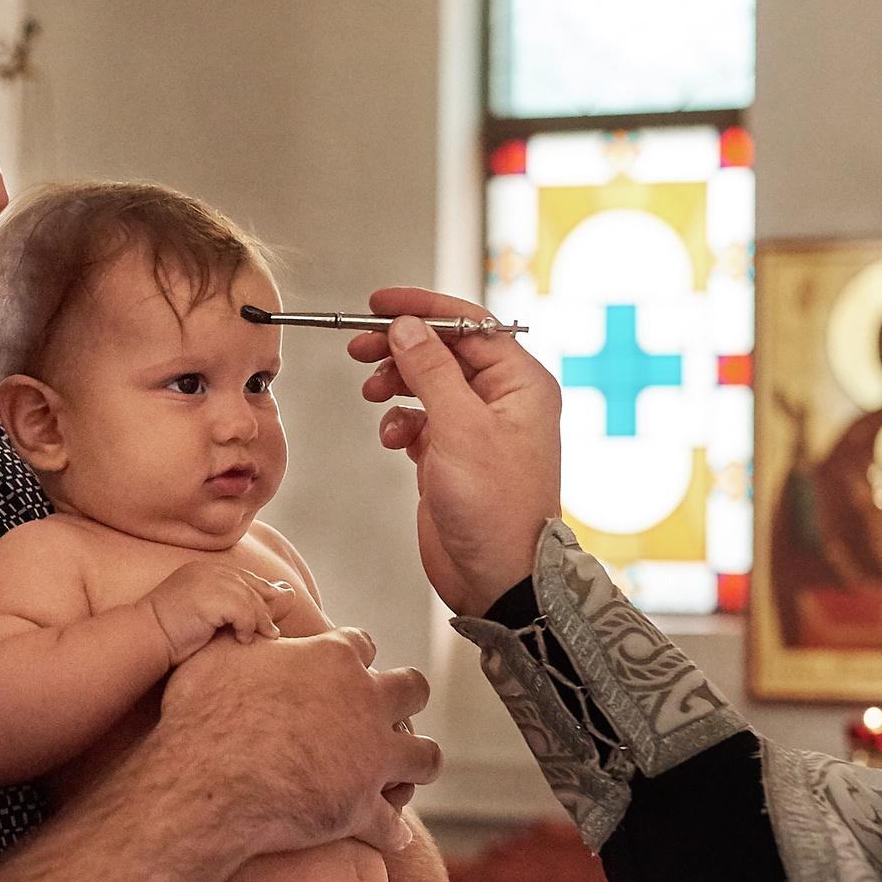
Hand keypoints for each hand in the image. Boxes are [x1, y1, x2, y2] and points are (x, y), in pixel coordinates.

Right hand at [143, 562, 297, 663]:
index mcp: (200, 569)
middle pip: (249, 585)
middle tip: (273, 631)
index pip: (240, 576)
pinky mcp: (211, 599)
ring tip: (265, 638)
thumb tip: (259, 605)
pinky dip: (248, 628)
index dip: (260, 592)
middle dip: (265, 608)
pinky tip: (243, 640)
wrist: (144, 638)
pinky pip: (244, 612)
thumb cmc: (169, 633)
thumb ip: (226, 607)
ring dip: (260, 621)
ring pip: (250, 599)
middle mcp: (206, 570)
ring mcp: (208, 581)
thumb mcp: (200, 613)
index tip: (270, 612)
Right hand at [154, 628, 438, 857]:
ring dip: (417, 762)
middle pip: (412, 688)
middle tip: (386, 714)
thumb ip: (241, 627)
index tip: (345, 669)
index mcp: (332, 658)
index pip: (362, 644)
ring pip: (425, 755)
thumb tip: (250, 616)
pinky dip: (390, 831)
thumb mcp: (213, 652)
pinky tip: (387, 835)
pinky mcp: (363, 809)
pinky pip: (394, 824)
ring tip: (406, 772)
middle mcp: (365, 701)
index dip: (354, 656)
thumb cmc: (202, 715)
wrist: (204, 786)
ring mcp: (371, 757)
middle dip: (405, 698)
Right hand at [348, 289, 561, 615]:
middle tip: (360, 346)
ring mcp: (477, 429)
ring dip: (395, 383)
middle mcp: (502, 401)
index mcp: (521, 383)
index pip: (470, 324)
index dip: (424, 308)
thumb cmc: (496, 509)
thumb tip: (407, 327)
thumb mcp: (460, 427)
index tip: (380, 303)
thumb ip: (430, 370)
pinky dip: (399, 422)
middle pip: (444, 350)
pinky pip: (419, 420)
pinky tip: (392, 437)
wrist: (497, 577)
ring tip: (372, 394)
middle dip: (401, 346)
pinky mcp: (453, 456)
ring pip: (427, 383)